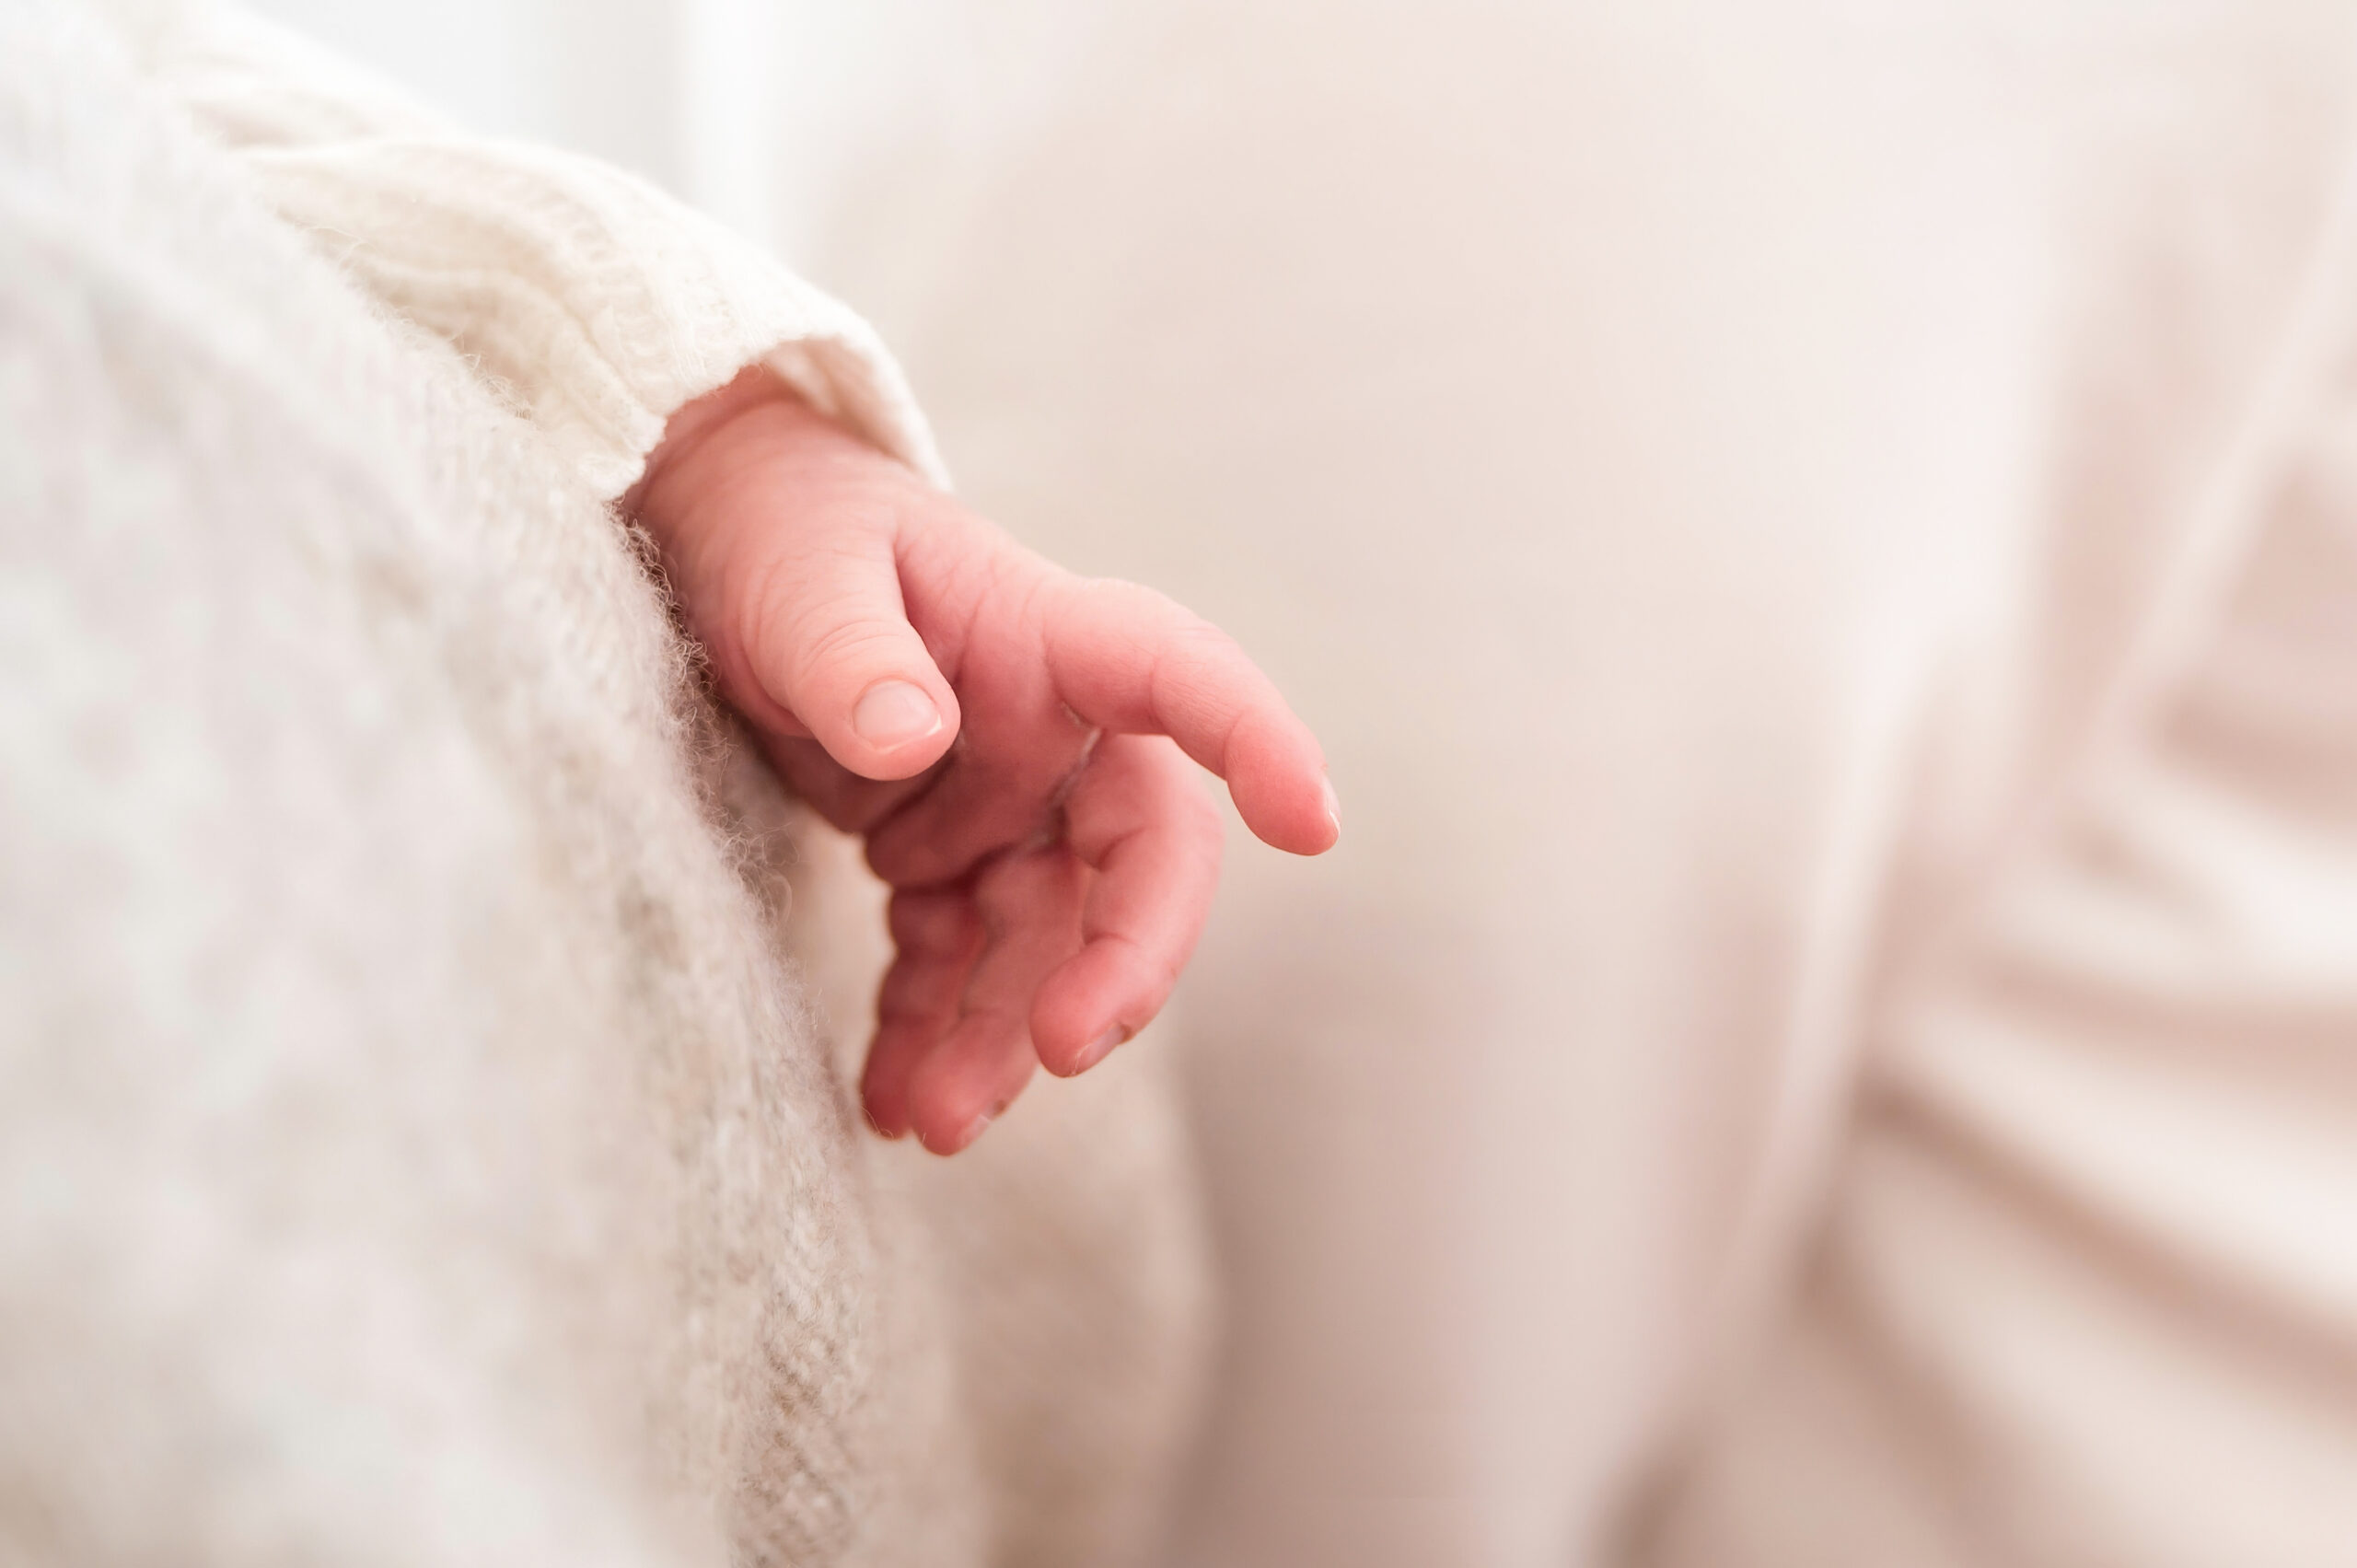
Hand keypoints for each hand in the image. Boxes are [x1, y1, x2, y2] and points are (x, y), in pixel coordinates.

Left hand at [627, 369, 1337, 1153]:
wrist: (713, 541)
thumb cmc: (772, 525)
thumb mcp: (796, 578)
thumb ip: (850, 655)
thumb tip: (918, 739)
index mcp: (1043, 635)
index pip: (1178, 679)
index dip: (1256, 744)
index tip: (1313, 825)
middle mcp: (1048, 730)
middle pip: (1139, 855)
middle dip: (1117, 963)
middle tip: (1059, 1052)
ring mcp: (1001, 802)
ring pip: (1044, 939)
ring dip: (1003, 1035)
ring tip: (933, 1123)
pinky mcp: (940, 857)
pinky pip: (956, 962)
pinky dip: (929, 1033)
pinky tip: (890, 1099)